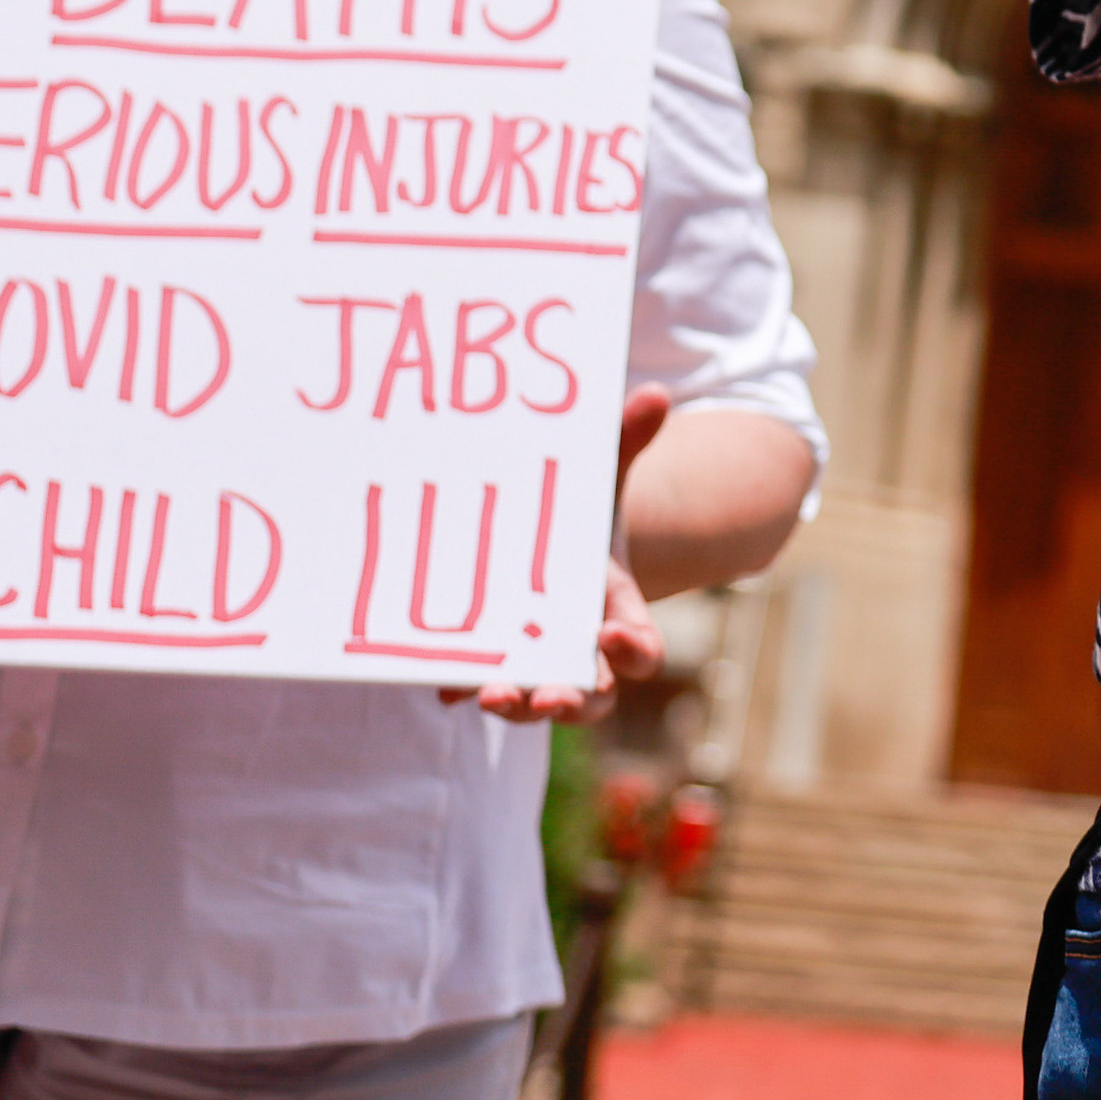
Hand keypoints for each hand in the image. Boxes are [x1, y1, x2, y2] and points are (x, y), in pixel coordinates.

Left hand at [456, 389, 674, 725]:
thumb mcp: (600, 477)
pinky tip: (446, 683)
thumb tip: (655, 392)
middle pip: (593, 695)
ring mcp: (536, 663)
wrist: (540, 540)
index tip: (610, 635)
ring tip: (493, 695)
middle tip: (550, 698)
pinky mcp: (490, 663)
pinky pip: (479, 686)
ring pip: (538, 704)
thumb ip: (626, 440)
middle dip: (573, 702)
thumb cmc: (579, 516)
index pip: (641, 649)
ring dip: (519, 707)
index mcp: (616, 611)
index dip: (633, 651)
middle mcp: (580, 650)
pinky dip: (463, 686)